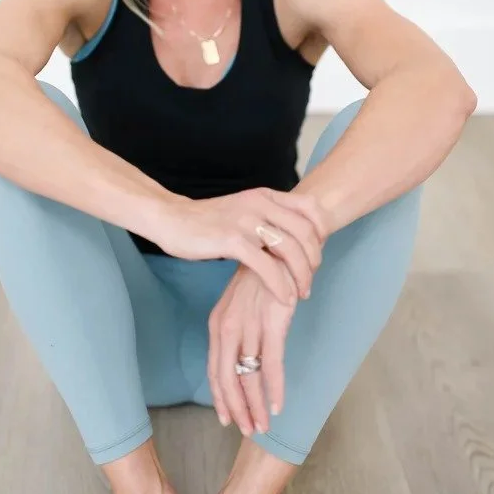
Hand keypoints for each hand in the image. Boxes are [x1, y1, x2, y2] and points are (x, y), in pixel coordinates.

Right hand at [154, 187, 325, 303]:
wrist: (171, 219)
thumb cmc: (207, 220)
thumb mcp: (242, 209)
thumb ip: (266, 216)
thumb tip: (292, 233)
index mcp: (265, 195)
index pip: (309, 207)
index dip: (322, 230)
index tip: (319, 251)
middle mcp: (259, 204)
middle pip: (306, 231)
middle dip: (314, 259)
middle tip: (311, 279)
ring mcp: (246, 221)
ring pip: (290, 249)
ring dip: (302, 275)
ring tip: (301, 293)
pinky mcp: (232, 241)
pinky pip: (267, 266)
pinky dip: (281, 285)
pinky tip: (285, 297)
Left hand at [207, 258, 296, 434]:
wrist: (280, 244)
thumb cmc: (263, 277)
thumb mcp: (242, 305)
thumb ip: (239, 331)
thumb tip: (243, 360)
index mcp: (218, 324)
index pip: (215, 370)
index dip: (221, 398)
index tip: (228, 420)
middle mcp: (228, 328)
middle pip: (228, 379)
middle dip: (238, 409)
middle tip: (248, 432)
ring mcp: (249, 326)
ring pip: (249, 377)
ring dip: (256, 406)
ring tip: (263, 427)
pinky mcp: (273, 323)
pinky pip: (271, 364)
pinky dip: (274, 388)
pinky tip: (278, 405)